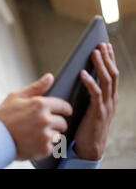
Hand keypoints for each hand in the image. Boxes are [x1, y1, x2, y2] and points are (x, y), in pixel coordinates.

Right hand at [0, 73, 72, 159]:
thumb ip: (36, 87)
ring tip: (34, 134)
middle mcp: (45, 119)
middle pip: (62, 123)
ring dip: (50, 135)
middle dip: (54, 123)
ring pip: (58, 136)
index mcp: (40, 104)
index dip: (64, 109)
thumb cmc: (4, 116)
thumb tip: (50, 77)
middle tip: (40, 125)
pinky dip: (44, 146)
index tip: (64, 112)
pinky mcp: (44, 149)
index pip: (64, 106)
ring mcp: (45, 135)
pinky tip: (32, 142)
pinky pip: (52, 147)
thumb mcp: (17, 97)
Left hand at [74, 42, 118, 159]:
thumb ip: (88, 93)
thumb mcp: (90, 107)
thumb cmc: (86, 125)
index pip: (113, 74)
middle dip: (107, 58)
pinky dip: (90, 82)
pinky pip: (95, 93)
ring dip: (100, 65)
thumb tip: (79, 75)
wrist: (90, 147)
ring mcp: (106, 106)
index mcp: (110, 97)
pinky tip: (83, 73)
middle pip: (112, 74)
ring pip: (106, 80)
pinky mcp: (98, 112)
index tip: (106, 45)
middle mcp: (111, 99)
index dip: (110, 59)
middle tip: (101, 43)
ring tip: (94, 52)